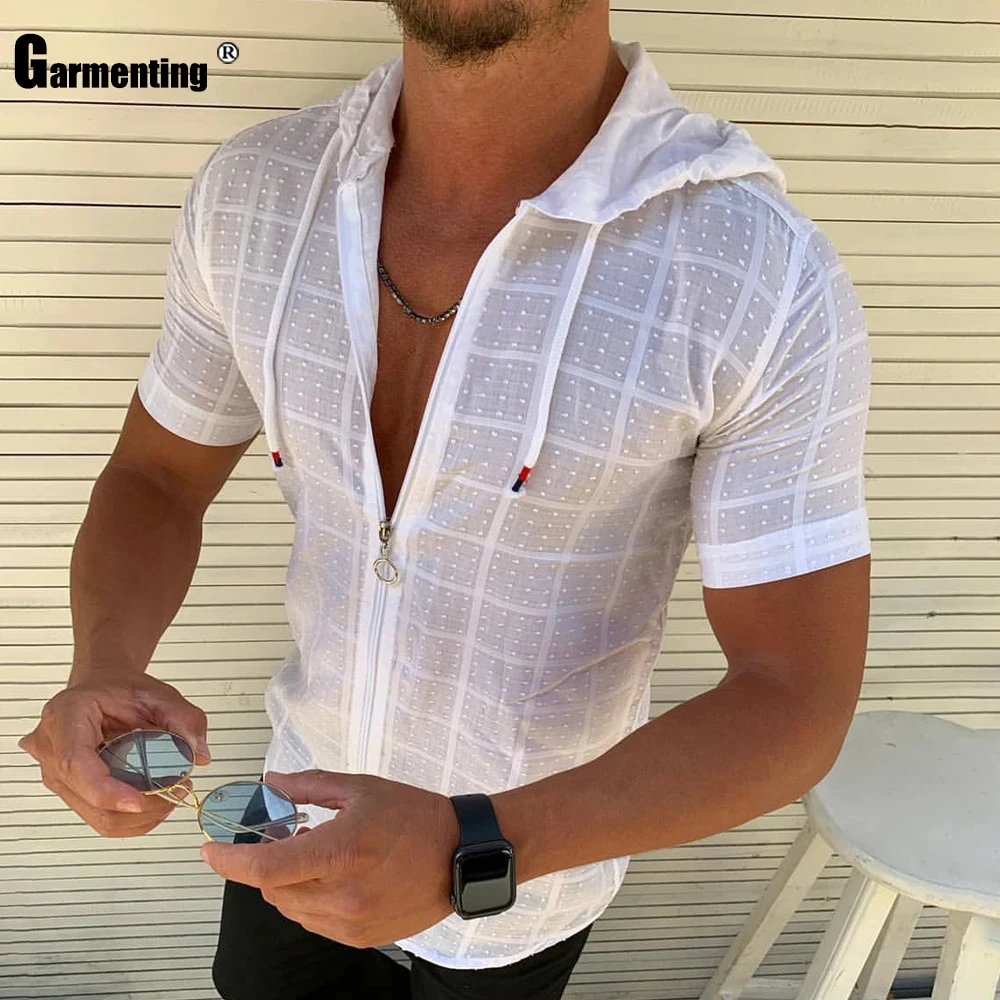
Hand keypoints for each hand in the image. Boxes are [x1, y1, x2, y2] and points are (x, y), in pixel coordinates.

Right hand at [18, 667, 210, 837]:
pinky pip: (97, 816)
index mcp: (66, 715)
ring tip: (170, 796)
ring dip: (136, 817)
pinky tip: (154, 802)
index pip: (76, 763)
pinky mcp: (68, 789)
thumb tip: (199, 753)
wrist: (102, 688)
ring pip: (94, 815)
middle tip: (175, 792)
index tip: (137, 802)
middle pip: (86, 798)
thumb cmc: (121, 689)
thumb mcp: (159, 694)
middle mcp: (51, 747)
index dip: (105, 790)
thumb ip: (185, 719)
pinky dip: (129, 818)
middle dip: (136, 807)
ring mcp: (55, 772)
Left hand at [200, 769, 461, 947]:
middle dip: (268, 865)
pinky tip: (336, 877)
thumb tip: (270, 782)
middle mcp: (341, 894)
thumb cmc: (416, 815)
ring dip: (290, 884)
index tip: (208, 851)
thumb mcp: (362, 789)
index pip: (264, 869)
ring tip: (319, 857)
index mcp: (339, 851)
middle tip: (288, 839)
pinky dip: (311, 901)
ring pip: (291, 909)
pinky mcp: (360, 937)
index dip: (228, 862)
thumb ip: (309, 786)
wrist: (462, 855)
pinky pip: (315, 922)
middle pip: (273, 890)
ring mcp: (350, 922)